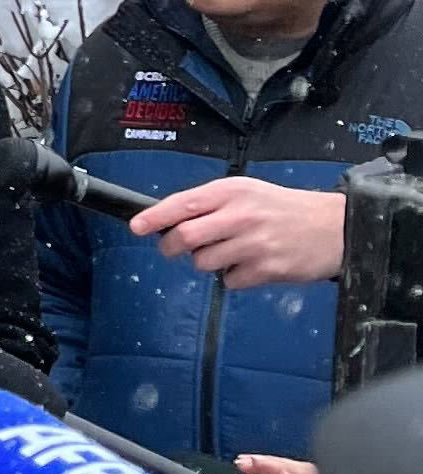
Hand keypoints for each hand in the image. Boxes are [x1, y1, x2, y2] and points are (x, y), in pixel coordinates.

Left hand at [131, 178, 344, 288]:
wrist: (337, 227)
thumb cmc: (284, 209)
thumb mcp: (248, 193)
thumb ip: (210, 204)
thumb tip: (167, 222)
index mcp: (233, 191)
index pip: (183, 204)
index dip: (154, 217)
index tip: (137, 226)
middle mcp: (242, 215)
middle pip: (184, 237)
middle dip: (171, 247)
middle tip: (174, 249)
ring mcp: (254, 243)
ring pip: (203, 262)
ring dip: (208, 262)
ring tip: (232, 252)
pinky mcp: (267, 269)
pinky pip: (230, 281)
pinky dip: (234, 277)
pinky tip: (253, 264)